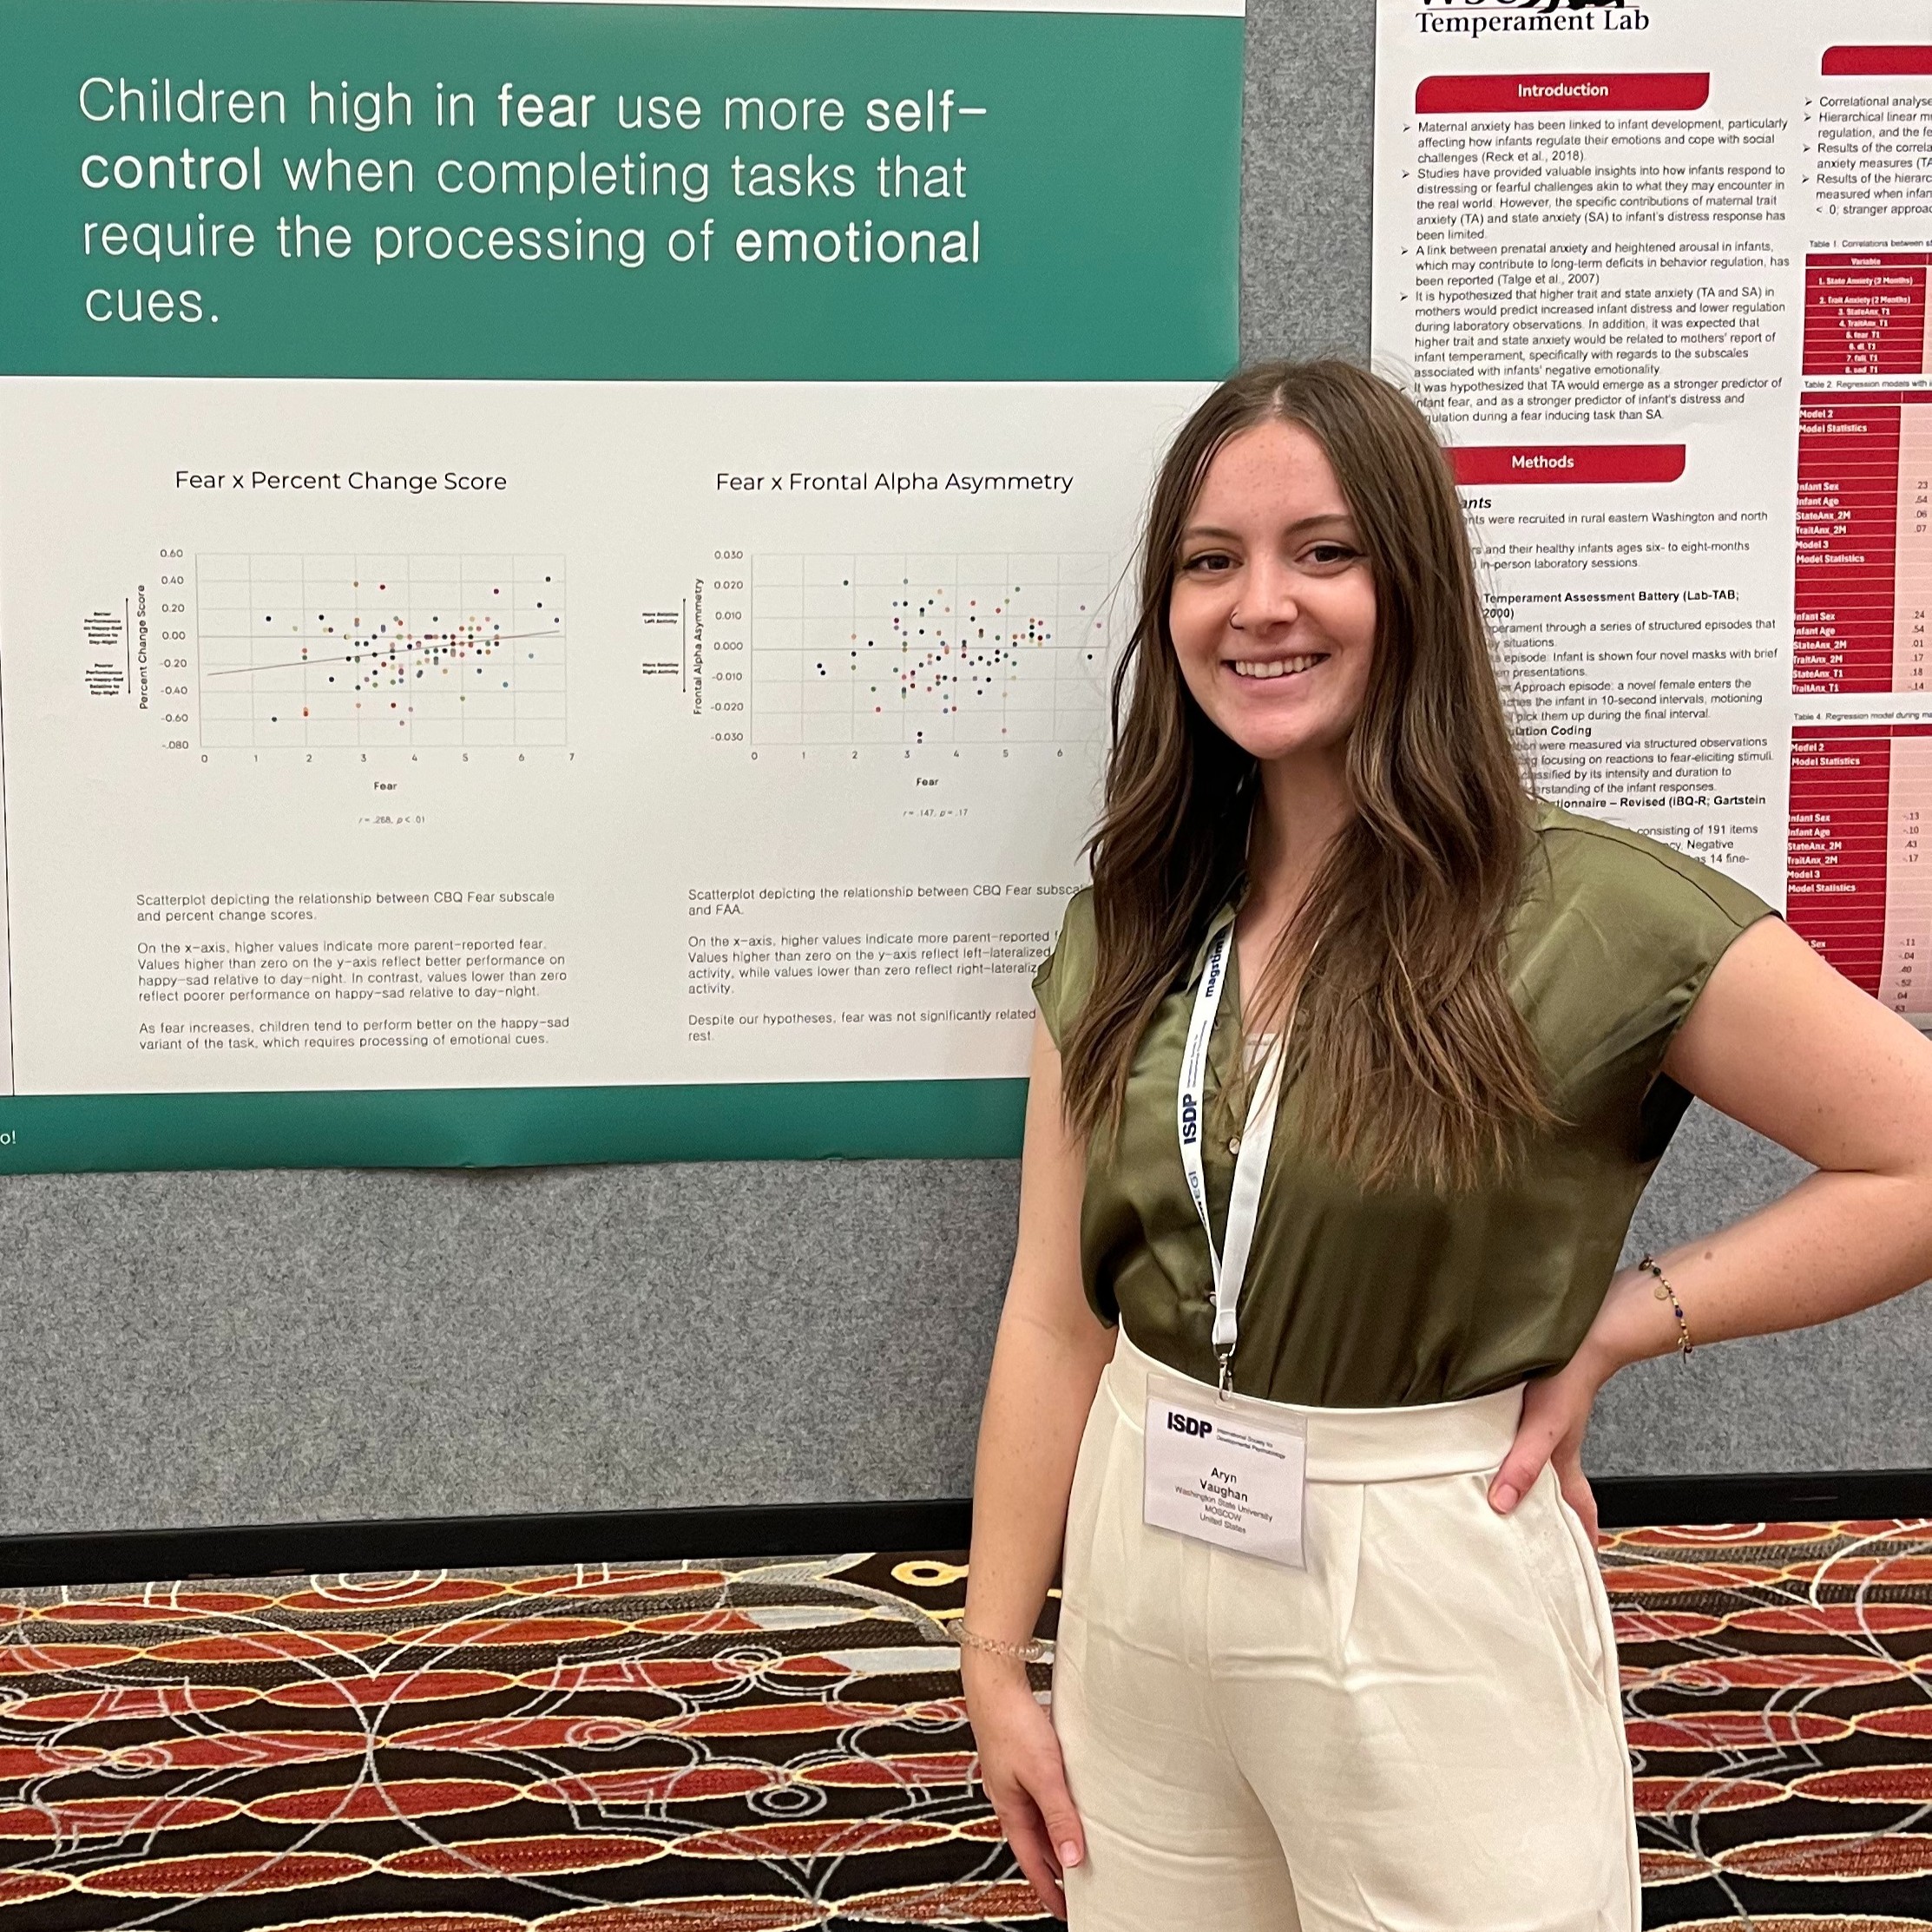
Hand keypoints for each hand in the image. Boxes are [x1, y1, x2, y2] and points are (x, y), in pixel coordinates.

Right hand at [963, 1655, 1084, 1917]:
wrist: (996, 1682)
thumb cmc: (1011, 1723)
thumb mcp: (1043, 1776)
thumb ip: (1059, 1816)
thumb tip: (1072, 1858)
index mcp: (1011, 1810)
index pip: (1032, 1862)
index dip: (1048, 1888)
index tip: (1063, 1911)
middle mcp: (1011, 1797)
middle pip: (1037, 1841)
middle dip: (1056, 1864)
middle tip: (1080, 1883)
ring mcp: (1015, 1777)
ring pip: (1040, 1816)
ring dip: (1058, 1832)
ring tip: (1083, 1844)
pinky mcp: (1023, 1757)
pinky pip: (1043, 1793)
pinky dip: (1058, 1804)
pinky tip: (1073, 1797)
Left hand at [1486, 1353, 1602, 1543]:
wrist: (1576, 1334)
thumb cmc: (1566, 1379)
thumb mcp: (1544, 1428)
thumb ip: (1524, 1464)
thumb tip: (1503, 1504)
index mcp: (1565, 1464)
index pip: (1580, 1512)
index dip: (1582, 1538)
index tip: (1578, 1566)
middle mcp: (1555, 1451)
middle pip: (1555, 1494)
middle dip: (1544, 1519)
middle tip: (1521, 1541)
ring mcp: (1543, 1430)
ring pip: (1533, 1468)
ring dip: (1518, 1484)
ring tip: (1492, 1503)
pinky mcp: (1528, 1409)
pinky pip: (1517, 1441)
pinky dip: (1504, 1452)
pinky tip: (1479, 1450)